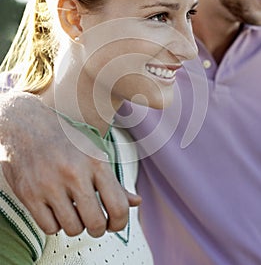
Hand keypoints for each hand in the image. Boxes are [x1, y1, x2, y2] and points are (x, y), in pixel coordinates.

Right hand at [0, 92, 140, 236]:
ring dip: (75, 225)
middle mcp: (74, 173)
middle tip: (94, 221)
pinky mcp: (29, 194)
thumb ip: (115, 182)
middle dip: (98, 228)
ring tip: (72, 210)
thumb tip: (137, 202)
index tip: (114, 223)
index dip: (120, 222)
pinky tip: (55, 209)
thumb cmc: (67, 142)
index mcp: (95, 162)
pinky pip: (50, 228)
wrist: (27, 128)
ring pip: (73, 228)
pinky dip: (55, 224)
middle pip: (96, 223)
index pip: (118, 206)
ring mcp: (50, 184)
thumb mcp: (94, 155)